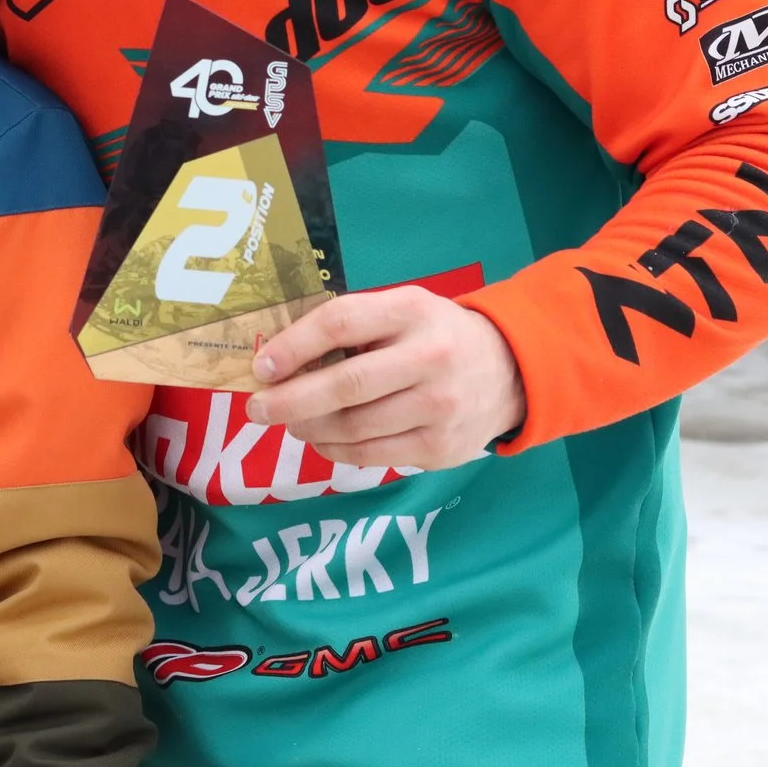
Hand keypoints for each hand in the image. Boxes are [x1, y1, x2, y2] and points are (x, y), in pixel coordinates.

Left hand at [244, 287, 524, 470]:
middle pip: (345, 384)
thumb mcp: (402, 310)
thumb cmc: (434, 335)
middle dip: (290, 400)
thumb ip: (352, 326)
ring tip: (291, 423)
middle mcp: (430, 357)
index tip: (262, 366)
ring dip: (309, 428)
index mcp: (411, 311)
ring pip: (354, 427)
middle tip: (258, 409)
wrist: (509, 371)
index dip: (294, 346)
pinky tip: (322, 440)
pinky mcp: (441, 448)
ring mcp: (439, 407)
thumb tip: (279, 358)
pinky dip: (336, 451)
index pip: (341, 323)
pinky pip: (373, 455)